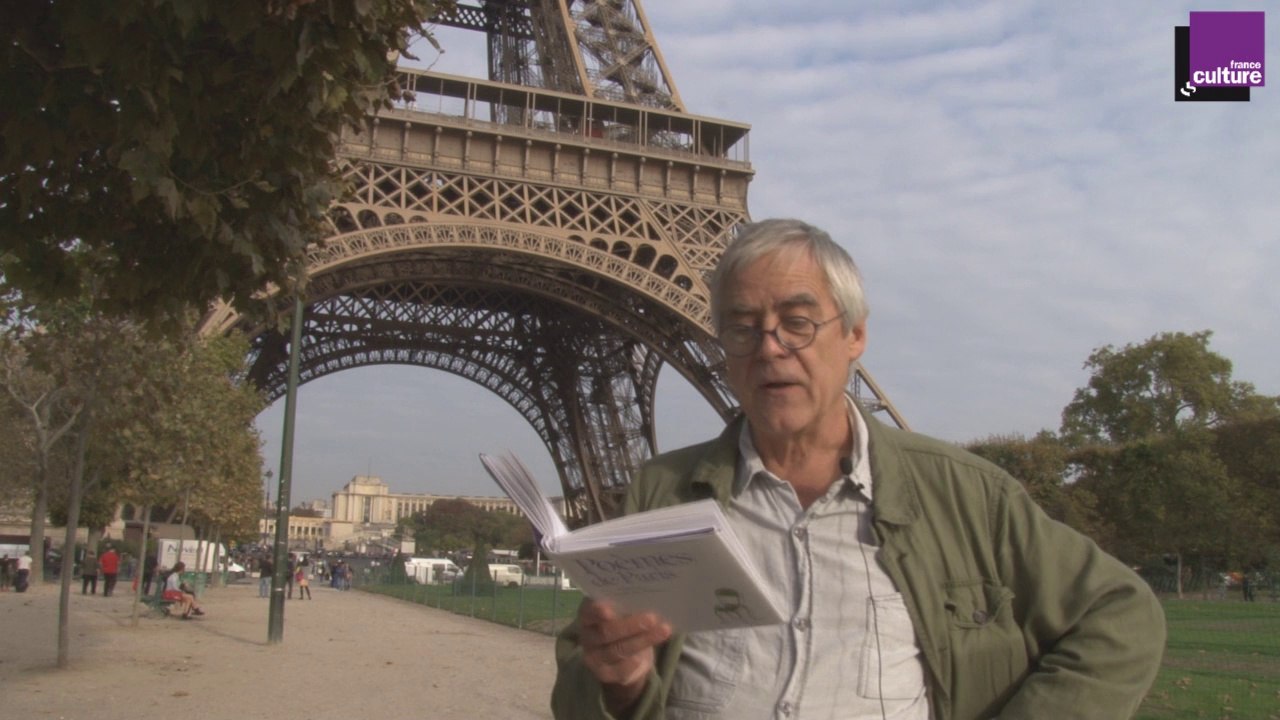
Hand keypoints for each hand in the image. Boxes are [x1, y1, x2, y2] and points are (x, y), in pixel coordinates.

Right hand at [577, 599, 672, 714]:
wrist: (624, 653)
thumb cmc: (623, 621)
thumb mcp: (623, 610)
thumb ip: (629, 605)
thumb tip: (647, 599)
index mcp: (588, 615)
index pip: (589, 611)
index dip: (598, 611)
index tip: (610, 611)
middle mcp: (587, 636)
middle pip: (606, 632)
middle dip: (630, 625)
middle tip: (652, 618)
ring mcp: (594, 657)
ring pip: (617, 650)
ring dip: (642, 641)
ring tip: (663, 631)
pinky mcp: (605, 674)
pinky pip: (620, 670)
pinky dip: (634, 663)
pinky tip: (645, 658)